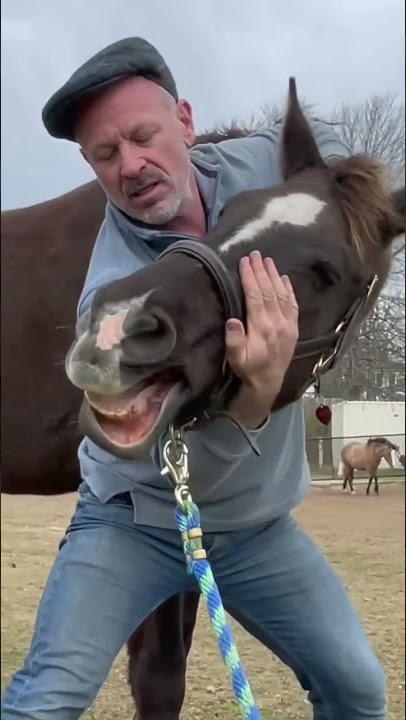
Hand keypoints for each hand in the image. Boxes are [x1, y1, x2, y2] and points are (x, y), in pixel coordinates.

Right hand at [225, 250, 298, 427]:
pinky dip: (289, 289)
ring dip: (274, 276)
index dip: (250, 278)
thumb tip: (232, 320)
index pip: (256, 296)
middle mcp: (277, 323)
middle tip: (255, 254)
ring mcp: (288, 324)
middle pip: (269, 291)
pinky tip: (284, 278)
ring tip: (268, 260)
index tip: (244, 262)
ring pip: (281, 294)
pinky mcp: (294, 327)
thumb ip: (234, 340)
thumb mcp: (235, 358)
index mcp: (262, 328)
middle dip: (261, 271)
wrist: (268, 383)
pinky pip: (292, 304)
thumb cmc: (248, 368)